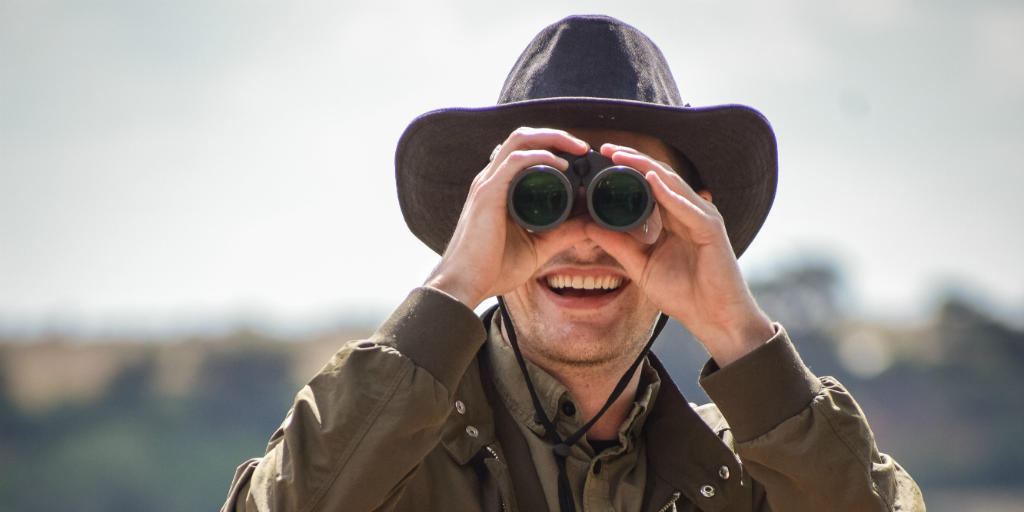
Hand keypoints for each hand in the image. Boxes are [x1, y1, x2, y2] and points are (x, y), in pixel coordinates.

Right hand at [424, 128, 588, 308]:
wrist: (465, 284)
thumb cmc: (492, 268)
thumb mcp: (538, 247)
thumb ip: (563, 234)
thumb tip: (591, 224)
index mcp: (500, 188)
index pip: (526, 152)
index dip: (554, 147)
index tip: (582, 159)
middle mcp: (492, 179)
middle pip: (524, 138)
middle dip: (556, 135)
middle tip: (584, 147)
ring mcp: (488, 184)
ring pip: (520, 140)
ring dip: (552, 138)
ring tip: (578, 148)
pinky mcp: (488, 194)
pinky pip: (516, 162)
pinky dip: (541, 157)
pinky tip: (561, 165)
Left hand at [586, 144, 774, 366]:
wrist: (714, 319)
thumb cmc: (685, 294)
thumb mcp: (641, 266)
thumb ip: (618, 244)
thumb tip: (587, 226)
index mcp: (673, 217)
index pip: (648, 183)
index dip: (626, 168)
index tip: (599, 158)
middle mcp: (689, 211)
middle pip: (659, 175)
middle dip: (632, 159)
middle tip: (605, 147)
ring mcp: (702, 217)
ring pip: (672, 183)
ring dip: (646, 167)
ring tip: (621, 155)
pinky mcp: (712, 230)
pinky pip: (688, 206)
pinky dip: (669, 193)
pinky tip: (651, 180)